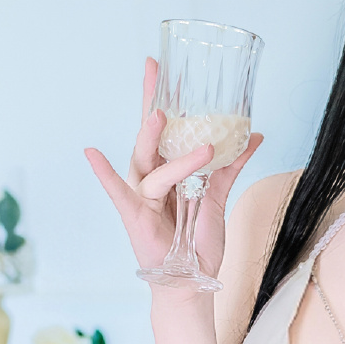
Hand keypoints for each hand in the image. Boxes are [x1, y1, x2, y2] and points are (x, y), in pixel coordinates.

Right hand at [83, 56, 262, 282]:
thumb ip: (230, 166)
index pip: (165, 127)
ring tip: (165, 117)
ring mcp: (142, 195)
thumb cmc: (197, 241)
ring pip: (150, 163)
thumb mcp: (217, 197)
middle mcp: (152, 177)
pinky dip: (105, 174)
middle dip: (152, 101)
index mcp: (168, 169)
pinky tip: (92, 153)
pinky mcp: (135, 216)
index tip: (159, 63)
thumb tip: (252, 136)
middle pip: (149, 134)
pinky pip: (120, 192)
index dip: (162, 96)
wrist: (192, 279)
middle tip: (156, 71)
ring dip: (158, 141)